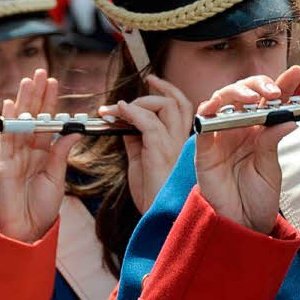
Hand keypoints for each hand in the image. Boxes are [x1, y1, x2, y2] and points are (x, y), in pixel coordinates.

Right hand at [0, 69, 80, 242]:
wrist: (27, 232)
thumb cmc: (40, 208)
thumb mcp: (57, 177)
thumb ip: (62, 153)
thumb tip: (75, 131)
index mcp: (41, 153)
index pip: (46, 121)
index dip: (49, 102)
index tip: (53, 83)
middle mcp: (26, 151)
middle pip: (31, 117)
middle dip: (35, 94)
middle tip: (40, 72)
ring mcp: (13, 157)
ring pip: (18, 124)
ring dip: (23, 102)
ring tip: (27, 81)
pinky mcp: (3, 167)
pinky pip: (5, 142)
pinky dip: (8, 124)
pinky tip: (10, 107)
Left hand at [99, 74, 192, 214]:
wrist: (156, 219)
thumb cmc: (150, 195)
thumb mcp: (140, 160)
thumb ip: (135, 139)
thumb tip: (123, 120)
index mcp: (179, 142)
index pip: (180, 108)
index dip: (165, 92)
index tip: (150, 83)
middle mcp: (181, 141)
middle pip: (180, 101)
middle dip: (162, 87)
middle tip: (145, 81)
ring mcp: (174, 145)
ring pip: (168, 106)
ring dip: (141, 101)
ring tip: (119, 107)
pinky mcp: (162, 151)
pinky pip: (149, 122)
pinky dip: (132, 112)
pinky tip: (118, 112)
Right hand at [194, 66, 299, 234]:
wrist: (242, 227)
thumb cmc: (258, 198)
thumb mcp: (271, 169)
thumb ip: (273, 142)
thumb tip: (289, 117)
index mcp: (259, 130)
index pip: (269, 100)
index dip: (282, 83)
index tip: (296, 72)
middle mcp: (238, 128)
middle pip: (242, 93)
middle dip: (257, 85)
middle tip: (273, 91)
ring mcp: (220, 137)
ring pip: (221, 101)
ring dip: (235, 94)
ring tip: (252, 99)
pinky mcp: (204, 151)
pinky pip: (201, 126)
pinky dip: (206, 113)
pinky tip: (216, 106)